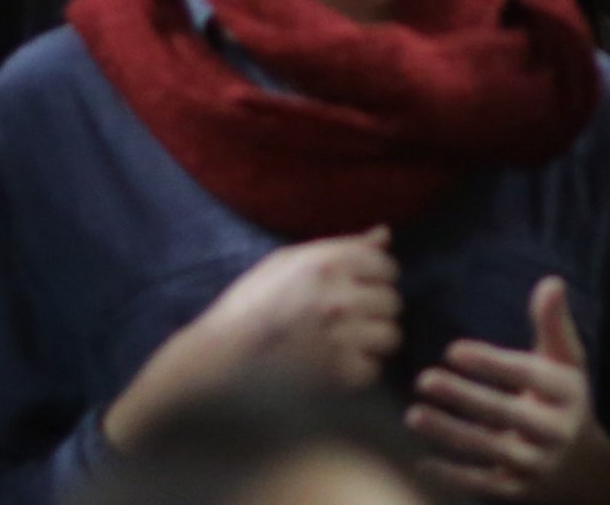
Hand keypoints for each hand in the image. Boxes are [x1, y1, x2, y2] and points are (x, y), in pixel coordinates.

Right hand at [105, 226, 401, 450]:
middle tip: (347, 322)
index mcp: (327, 263)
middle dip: (376, 311)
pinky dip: (360, 371)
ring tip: (347, 345)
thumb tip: (386, 234)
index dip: (375, 279)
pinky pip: (374, 369)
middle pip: (393, 301)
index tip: (355, 291)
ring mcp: (340, 337)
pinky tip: (337, 367)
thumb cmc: (249, 306)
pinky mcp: (336, 375)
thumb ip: (342, 247)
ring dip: (374, 342)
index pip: (388, 266)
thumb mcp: (288, 263)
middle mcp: (338, 297)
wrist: (216, 361)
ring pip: (391, 336)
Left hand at [408, 276, 599, 501]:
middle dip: (463, 396)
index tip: (452, 350)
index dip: (490, 362)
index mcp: (567, 391)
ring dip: (448, 433)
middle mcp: (555, 429)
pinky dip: (452, 475)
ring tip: (413, 414)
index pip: (526, 374)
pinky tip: (420, 460)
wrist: (585, 468)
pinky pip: (483, 483)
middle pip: (504, 412)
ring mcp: (537, 463)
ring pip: (488, 448)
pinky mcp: (519, 490)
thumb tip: (550, 281)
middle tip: (423, 379)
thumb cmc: (563, 398)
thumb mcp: (566, 361)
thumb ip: (553, 323)